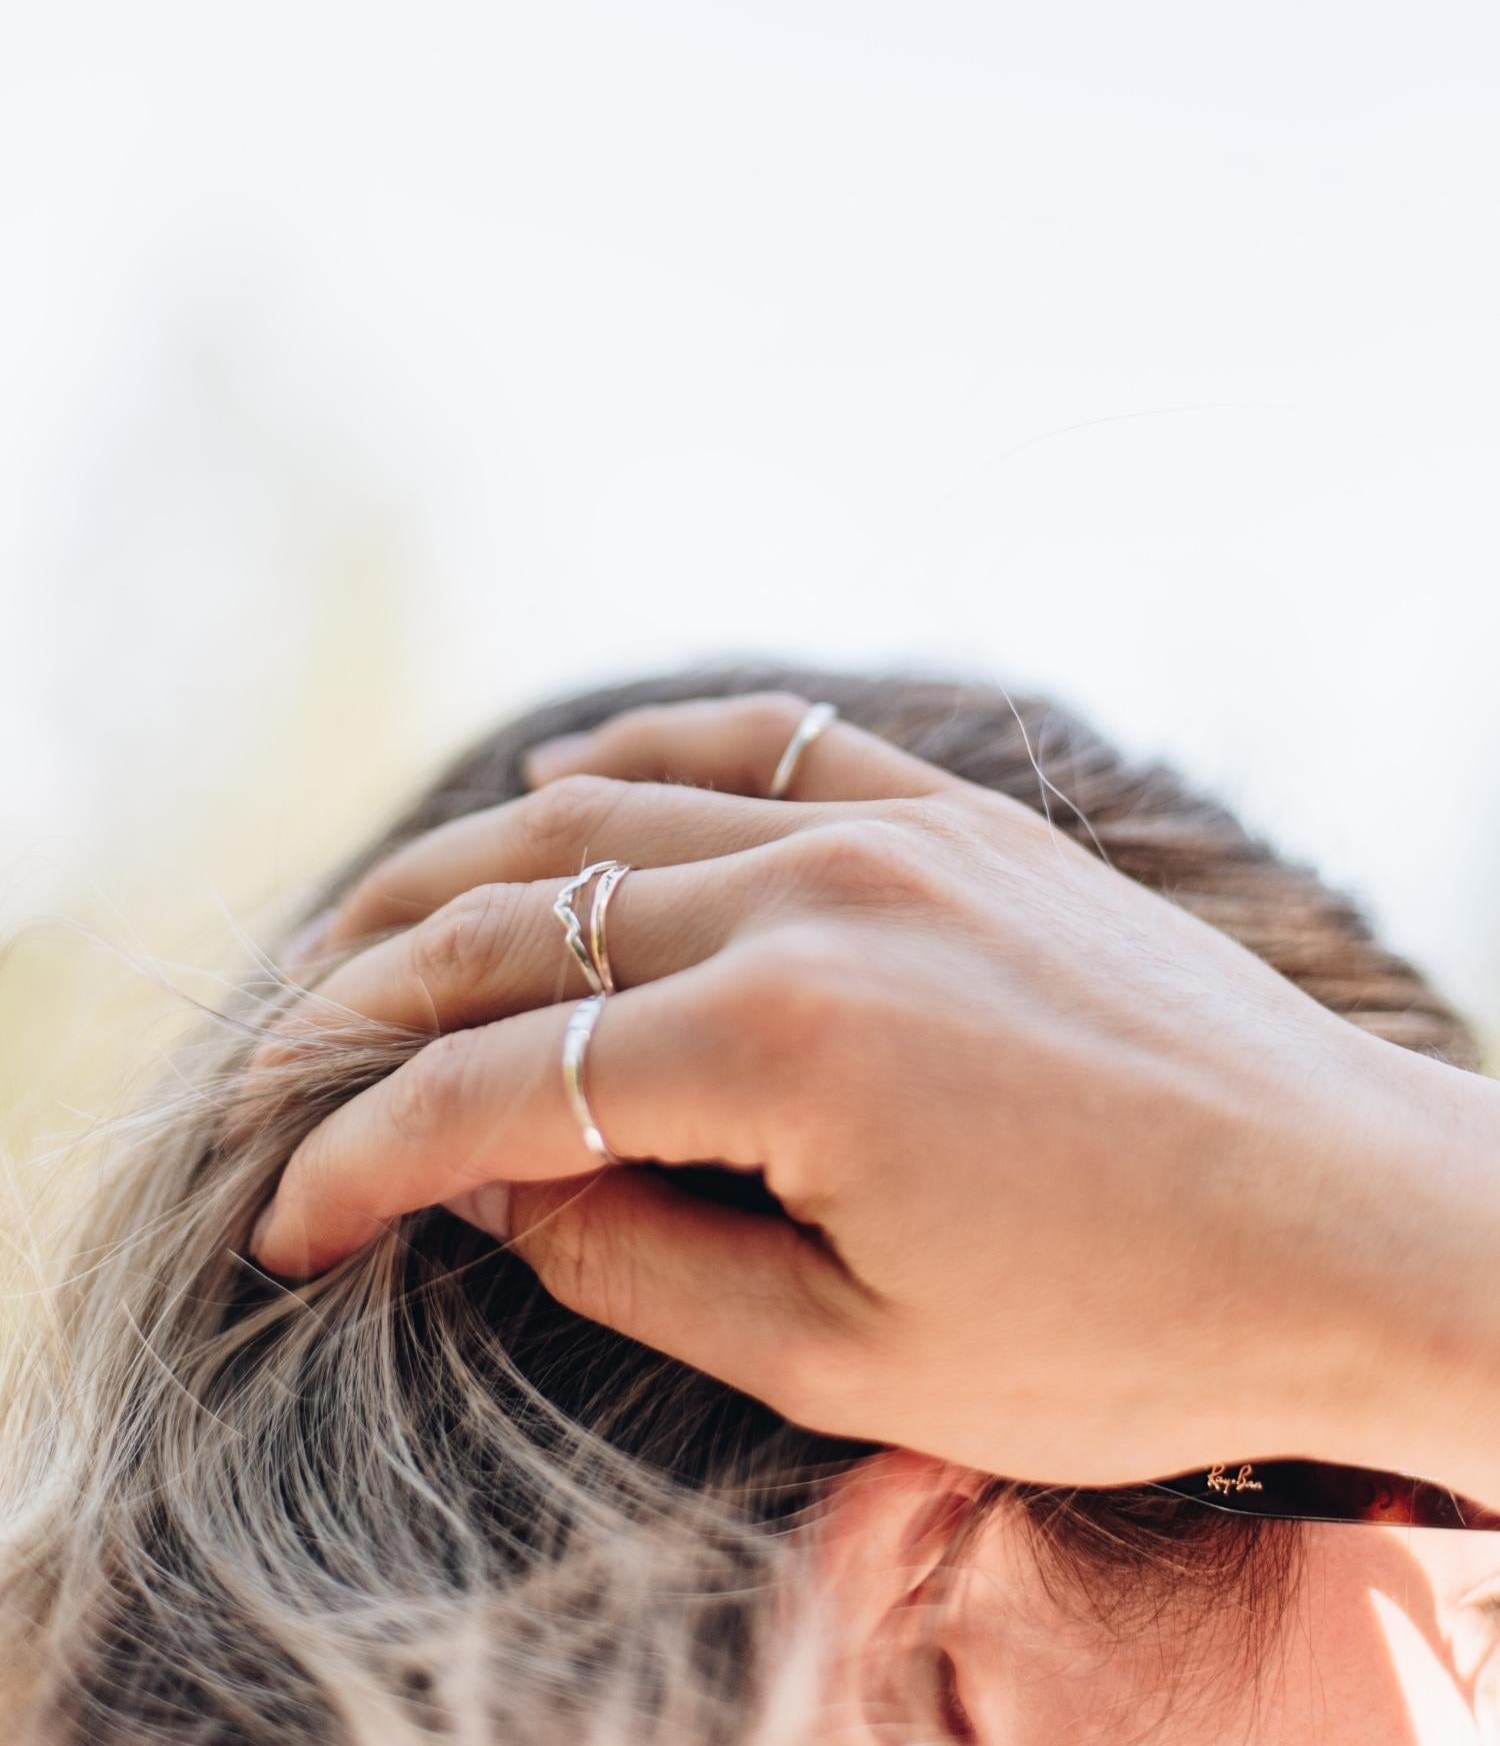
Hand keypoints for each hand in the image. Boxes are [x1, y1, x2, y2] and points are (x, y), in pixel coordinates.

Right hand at [247, 693, 1496, 1493]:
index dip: (363, 1158)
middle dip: (371, 998)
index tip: (288, 1221)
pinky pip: (763, 744)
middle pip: (520, 922)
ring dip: (471, 868)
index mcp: (781, 1047)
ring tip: (368, 926)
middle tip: (282, 1056)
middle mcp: (816, 899)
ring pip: (614, 814)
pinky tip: (569, 779)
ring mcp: (891, 833)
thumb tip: (493, 1179)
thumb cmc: (1128, 1330)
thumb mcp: (856, 1356)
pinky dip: (647, 756)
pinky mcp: (956, 817)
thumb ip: (637, 1256)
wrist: (1355, 1224)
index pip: (495, 1090)